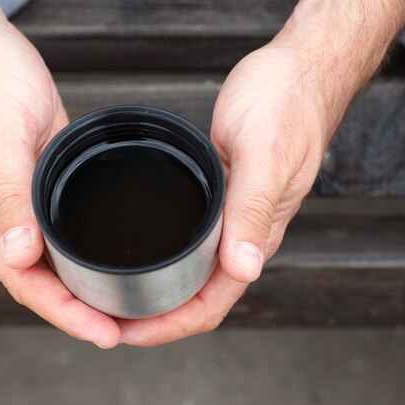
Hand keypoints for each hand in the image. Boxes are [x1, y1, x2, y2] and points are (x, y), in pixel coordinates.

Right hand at [0, 0, 120, 347]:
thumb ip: (8, 197)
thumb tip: (18, 255)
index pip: (20, 278)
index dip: (61, 310)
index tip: (100, 331)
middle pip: (37, 278)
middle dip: (76, 308)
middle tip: (120, 329)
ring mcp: (18, 203)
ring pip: (50, 258)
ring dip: (80, 285)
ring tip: (118, 308)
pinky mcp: (38, 183)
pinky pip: (59, 228)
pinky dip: (80, 250)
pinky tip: (104, 261)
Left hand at [118, 0, 404, 345]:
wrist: (295, 72)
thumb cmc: (288, 107)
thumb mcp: (266, 157)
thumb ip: (253, 211)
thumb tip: (244, 268)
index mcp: (257, 234)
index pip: (213, 301)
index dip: (171, 325)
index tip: (129, 333)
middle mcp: (242, 233)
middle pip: (198, 295)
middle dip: (157, 317)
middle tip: (109, 320)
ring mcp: (229, 215)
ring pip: (192, 270)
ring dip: (157, 291)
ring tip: (115, 295)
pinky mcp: (217, 193)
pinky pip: (190, 238)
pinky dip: (163, 254)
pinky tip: (138, 249)